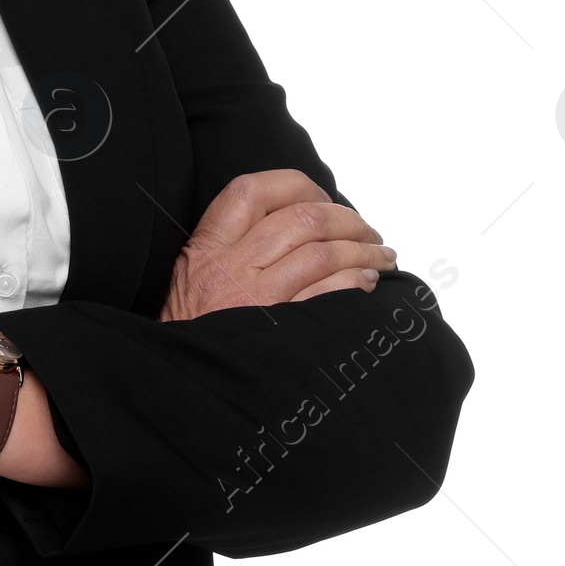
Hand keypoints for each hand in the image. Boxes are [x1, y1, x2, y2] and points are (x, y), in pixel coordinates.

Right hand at [159, 169, 396, 321]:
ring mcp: (257, 301)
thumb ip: (231, 242)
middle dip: (348, 219)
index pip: (254, 191)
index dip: (298, 186)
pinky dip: (356, 283)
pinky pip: (329, 295)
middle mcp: (231, 268)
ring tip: (381, 256)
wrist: (183, 379)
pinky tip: (366, 283)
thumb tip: (299, 220)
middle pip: (303, 219)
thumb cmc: (193, 327)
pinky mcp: (281, 334)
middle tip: (367, 230)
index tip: (322, 197)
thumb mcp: (192, 272)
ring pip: (323, 254)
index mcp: (207, 246)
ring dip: (364, 251)